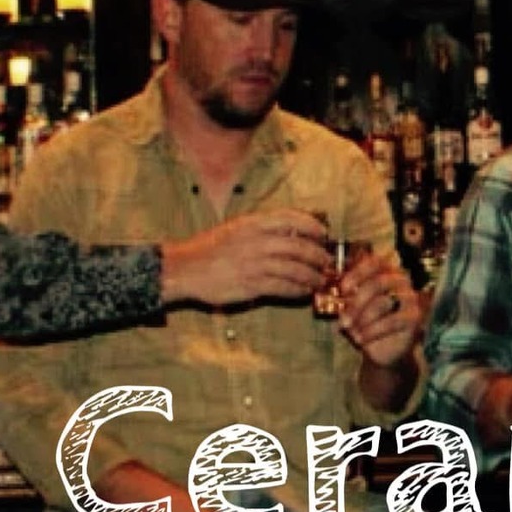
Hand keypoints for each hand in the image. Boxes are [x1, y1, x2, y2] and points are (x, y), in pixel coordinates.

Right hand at [161, 209, 330, 305]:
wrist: (184, 269)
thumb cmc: (211, 249)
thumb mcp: (236, 228)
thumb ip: (262, 228)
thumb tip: (294, 233)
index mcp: (253, 223)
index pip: (292, 219)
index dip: (312, 226)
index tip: (323, 234)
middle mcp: (256, 241)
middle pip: (299, 247)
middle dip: (318, 256)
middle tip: (327, 262)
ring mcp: (255, 263)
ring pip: (296, 269)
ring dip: (313, 276)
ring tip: (320, 280)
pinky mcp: (252, 285)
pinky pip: (284, 287)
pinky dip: (298, 290)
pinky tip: (304, 292)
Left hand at [337, 252, 421, 367]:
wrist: (382, 349)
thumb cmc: (365, 322)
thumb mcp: (352, 306)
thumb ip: (346, 296)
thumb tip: (333, 290)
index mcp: (385, 271)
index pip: (375, 262)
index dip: (357, 273)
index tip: (343, 289)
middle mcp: (400, 280)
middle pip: (378, 283)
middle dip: (356, 302)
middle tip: (342, 320)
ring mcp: (409, 298)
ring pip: (383, 303)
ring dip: (362, 318)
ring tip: (350, 331)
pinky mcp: (414, 317)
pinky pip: (391, 321)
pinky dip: (372, 330)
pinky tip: (361, 339)